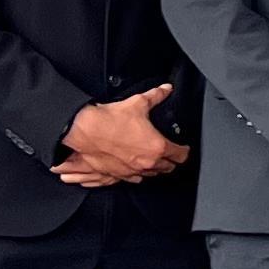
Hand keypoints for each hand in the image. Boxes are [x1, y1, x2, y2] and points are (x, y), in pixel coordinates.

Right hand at [56, 85, 187, 186]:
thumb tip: (165, 90)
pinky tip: (137, 167)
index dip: (184, 150)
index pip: (181, 155)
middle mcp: (146, 163)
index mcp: (157, 147)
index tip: (184, 148)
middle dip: (171, 160)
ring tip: (155, 160)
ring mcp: (132, 171)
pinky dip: (138, 173)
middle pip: (168, 168)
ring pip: (152, 175)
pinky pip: (134, 179)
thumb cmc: (109, 120)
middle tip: (171, 153)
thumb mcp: (138, 103)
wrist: (84, 130)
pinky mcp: (118, 175)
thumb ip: (155, 96)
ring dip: (155, 168)